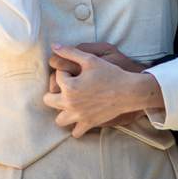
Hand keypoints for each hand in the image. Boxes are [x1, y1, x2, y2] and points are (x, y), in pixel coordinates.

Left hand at [43, 45, 162, 137]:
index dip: (65, 71)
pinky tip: (81, 116)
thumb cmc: (110, 73)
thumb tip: (53, 45)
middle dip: (56, 92)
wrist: (129, 91)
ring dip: (62, 111)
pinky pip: (75, 132)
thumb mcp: (89, 59)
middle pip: (48, 100)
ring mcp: (78, 116)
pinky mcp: (88, 124)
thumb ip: (69, 52)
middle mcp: (70, 103)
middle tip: (69, 87)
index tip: (77, 72)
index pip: (56, 76)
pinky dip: (75, 126)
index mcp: (68, 87)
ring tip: (71, 102)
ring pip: (59, 119)